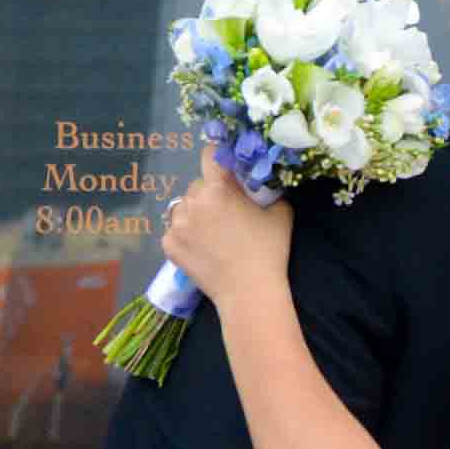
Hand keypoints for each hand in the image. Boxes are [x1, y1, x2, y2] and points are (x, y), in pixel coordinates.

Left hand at [162, 151, 292, 302]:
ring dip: (194, 213)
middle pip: (197, 185)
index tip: (223, 169)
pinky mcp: (169, 245)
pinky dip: (184, 236)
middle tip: (225, 213)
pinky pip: (174, 230)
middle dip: (209, 194)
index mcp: (218, 189)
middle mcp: (193, 201)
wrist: (249, 293)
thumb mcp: (280, 212)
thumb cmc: (268, 251)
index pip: (209, 155)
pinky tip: (201, 248)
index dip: (217, 158)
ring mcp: (176, 224)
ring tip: (211, 233)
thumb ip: (267, 191)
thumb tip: (261, 184)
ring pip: (183, 207)